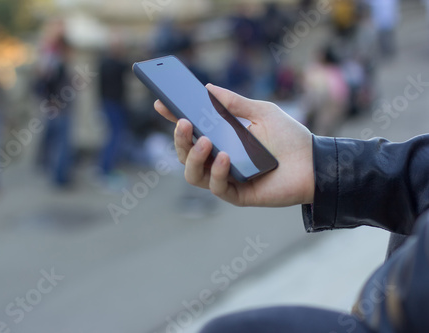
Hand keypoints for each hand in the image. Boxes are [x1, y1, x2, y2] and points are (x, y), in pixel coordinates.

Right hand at [154, 84, 313, 206]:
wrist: (314, 163)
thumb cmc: (289, 137)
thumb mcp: (261, 112)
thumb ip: (235, 103)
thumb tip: (209, 88)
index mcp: (222, 138)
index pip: (191, 130)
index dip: (173, 118)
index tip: (161, 103)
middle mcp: (218, 159)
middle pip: (185, 153)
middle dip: (179, 139)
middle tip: (183, 122)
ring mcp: (225, 177)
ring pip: (192, 173)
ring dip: (192, 157)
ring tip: (204, 141)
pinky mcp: (236, 194)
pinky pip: (215, 186)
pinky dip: (216, 171)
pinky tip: (225, 157)